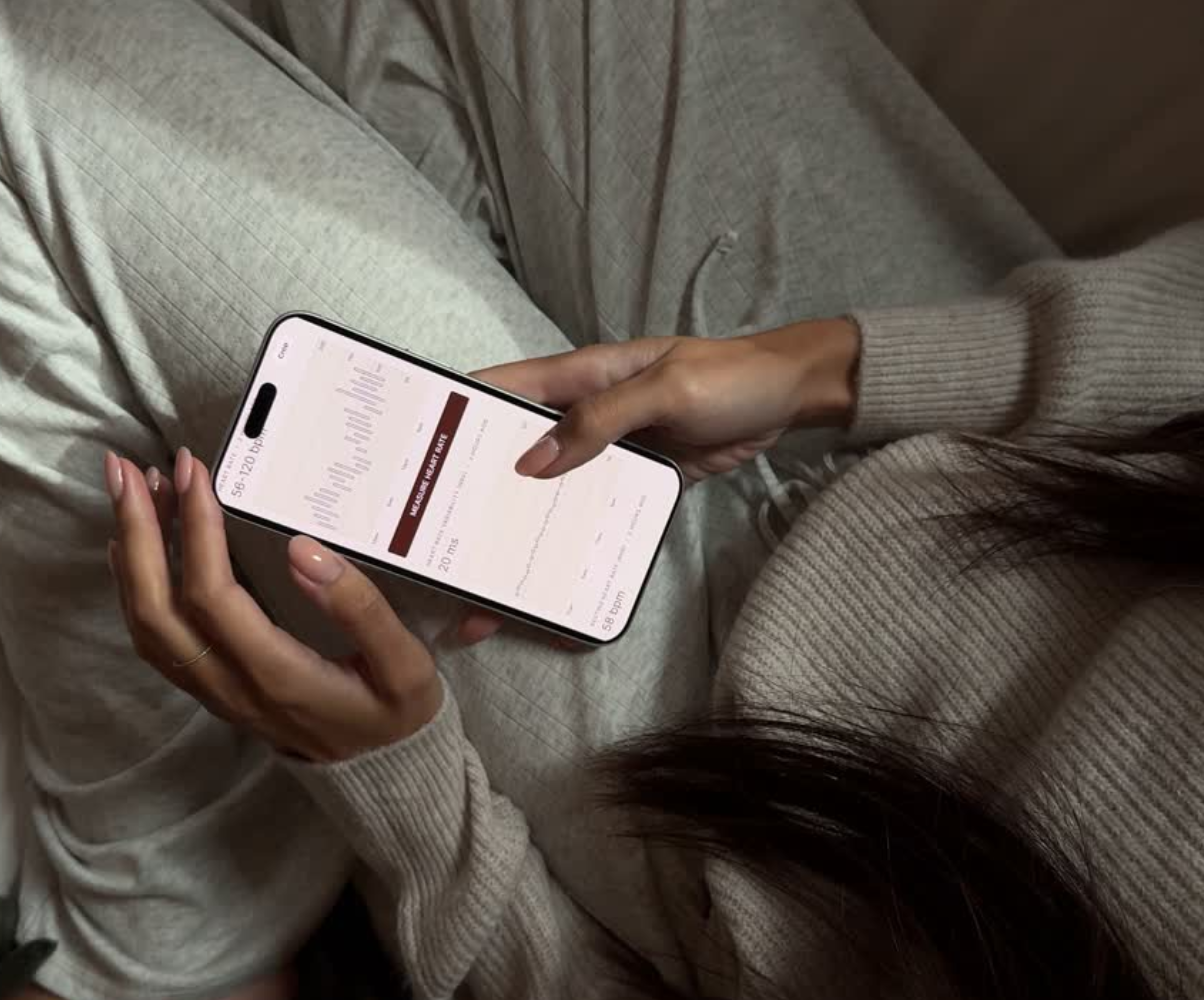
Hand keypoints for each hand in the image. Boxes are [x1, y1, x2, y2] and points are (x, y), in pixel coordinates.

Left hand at [105, 448, 442, 762]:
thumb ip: (361, 610)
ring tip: (130, 492)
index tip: (195, 474)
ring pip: (146, 626)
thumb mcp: (406, 667)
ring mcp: (216, 693)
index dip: (195, 531)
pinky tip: (133, 547)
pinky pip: (155, 640)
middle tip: (129, 469)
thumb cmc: (396, 715)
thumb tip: (303, 550)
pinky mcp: (212, 690)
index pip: (213, 596)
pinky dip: (134, 587)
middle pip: (158, 610)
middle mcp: (233, 688)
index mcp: (279, 676)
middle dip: (138, 532)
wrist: (385, 777)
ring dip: (130, 555)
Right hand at [446, 317, 859, 643]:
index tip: (413, 450)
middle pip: (515, 454)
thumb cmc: (730, 378)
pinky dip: (569, 544)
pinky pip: (592, 516)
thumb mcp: (668, 389)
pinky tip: (549, 581)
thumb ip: (604, 420)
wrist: (790, 399)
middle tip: (436, 543)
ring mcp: (608, 451)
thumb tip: (534, 459)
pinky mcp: (635, 483)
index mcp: (582, 376)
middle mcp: (584, 414)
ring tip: (485, 587)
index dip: (457, 415)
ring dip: (520, 533)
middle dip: (475, 495)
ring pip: (549, 494)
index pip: (504, 390)